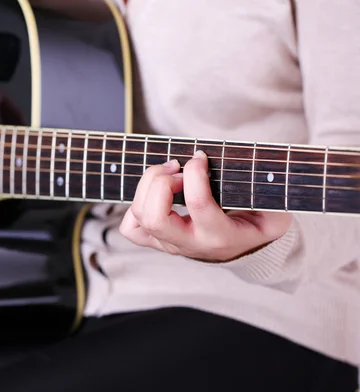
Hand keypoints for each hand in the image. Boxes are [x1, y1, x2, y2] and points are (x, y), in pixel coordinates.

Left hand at [119, 150, 292, 261]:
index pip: (198, 204)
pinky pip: (132, 229)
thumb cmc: (260, 221)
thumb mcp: (274, 210)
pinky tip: (155, 193)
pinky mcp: (158, 241)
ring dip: (147, 187)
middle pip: (155, 217)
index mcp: (221, 236)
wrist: (250, 249)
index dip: (194, 173)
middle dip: (161, 182)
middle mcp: (191, 244)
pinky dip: (135, 206)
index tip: (200, 157)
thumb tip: (255, 167)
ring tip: (167, 172)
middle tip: (177, 167)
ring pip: (139, 218)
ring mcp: (170, 245)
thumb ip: (265, 193)